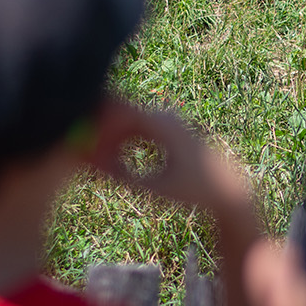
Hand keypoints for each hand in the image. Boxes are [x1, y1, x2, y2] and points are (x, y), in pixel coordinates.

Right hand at [90, 100, 250, 213]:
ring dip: (111, 137)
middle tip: (80, 146)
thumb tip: (96, 171)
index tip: (83, 140)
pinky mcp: (168, 128)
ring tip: (96, 157)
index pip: (124, 114)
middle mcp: (167, 118)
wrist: (224, 189)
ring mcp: (168, 121)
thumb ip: (124, 177)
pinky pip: (138, 128)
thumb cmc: (192, 191)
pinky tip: (111, 156)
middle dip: (101, 130)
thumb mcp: (155, 188)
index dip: (101, 125)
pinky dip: (123, 140)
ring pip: (129, 122)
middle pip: (124, 115)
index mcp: (166, 127)